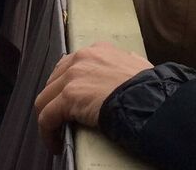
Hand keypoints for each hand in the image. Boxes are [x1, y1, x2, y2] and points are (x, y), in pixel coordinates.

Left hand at [35, 42, 152, 154]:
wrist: (150, 100)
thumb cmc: (150, 89)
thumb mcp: (137, 66)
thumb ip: (127, 63)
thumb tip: (130, 64)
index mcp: (98, 51)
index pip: (71, 64)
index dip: (66, 84)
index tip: (69, 100)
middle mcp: (81, 58)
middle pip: (54, 80)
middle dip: (54, 100)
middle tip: (61, 119)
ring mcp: (72, 76)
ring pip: (46, 98)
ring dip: (48, 117)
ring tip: (56, 133)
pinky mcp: (68, 96)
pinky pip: (47, 117)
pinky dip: (47, 132)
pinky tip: (55, 144)